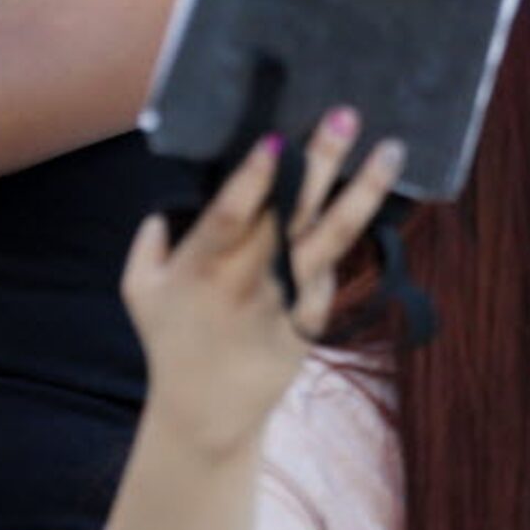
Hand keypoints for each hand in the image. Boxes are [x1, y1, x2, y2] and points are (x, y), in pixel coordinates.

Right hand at [122, 108, 401, 459]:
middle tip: (345, 114)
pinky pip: (335, 272)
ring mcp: (286, 302)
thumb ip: (149, 239)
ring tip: (390, 152)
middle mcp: (247, 281)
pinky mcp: (312, 322)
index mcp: (200, 267)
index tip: (275, 138)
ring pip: (331, 239)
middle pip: (290, 213)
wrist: (206, 414)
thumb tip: (168, 201)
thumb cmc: (170, 342)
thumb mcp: (139, 289)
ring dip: (363, 192)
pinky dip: (356, 235)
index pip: (229, 215)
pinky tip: (377, 196)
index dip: (252, 179)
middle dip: (318, 160)